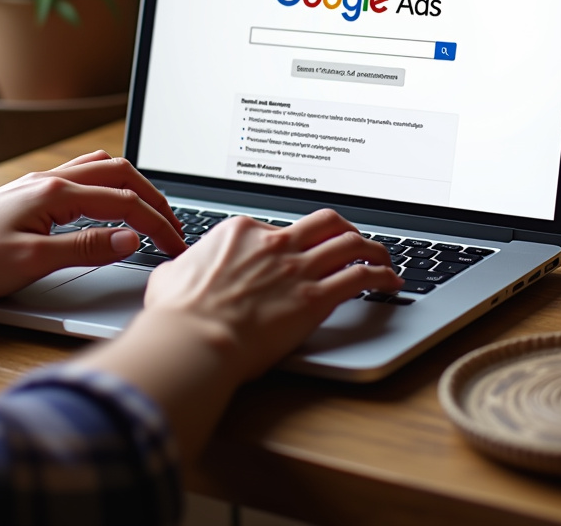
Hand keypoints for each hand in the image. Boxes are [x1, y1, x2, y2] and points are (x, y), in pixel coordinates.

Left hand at [0, 151, 186, 298]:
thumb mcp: (32, 261)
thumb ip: (86, 248)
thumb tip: (131, 238)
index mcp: (58, 194)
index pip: (125, 203)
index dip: (158, 224)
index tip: (177, 245)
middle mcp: (53, 180)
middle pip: (122, 175)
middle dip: (154, 198)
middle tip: (174, 225)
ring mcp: (43, 182)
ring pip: (104, 168)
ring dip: (134, 185)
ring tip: (152, 209)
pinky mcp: (34, 192)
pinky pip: (85, 174)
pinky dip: (110, 183)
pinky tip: (110, 200)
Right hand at [74, 208, 401, 464]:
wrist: (192, 339)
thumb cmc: (178, 314)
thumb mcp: (172, 275)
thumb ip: (184, 267)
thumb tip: (178, 272)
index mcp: (242, 232)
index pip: (279, 228)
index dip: (294, 241)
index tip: (300, 253)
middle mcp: (275, 243)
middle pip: (325, 222)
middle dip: (344, 228)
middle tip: (353, 239)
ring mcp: (297, 268)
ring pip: (350, 243)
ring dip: (372, 248)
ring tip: (384, 257)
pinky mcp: (314, 298)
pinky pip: (360, 277)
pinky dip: (380, 276)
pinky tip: (389, 282)